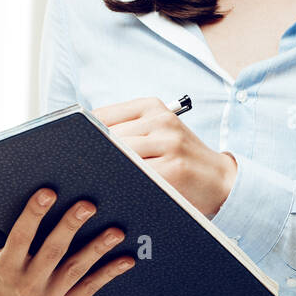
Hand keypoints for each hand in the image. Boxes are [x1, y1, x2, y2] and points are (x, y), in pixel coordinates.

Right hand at [0, 187, 133, 295]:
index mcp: (5, 265)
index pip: (20, 237)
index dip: (33, 215)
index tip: (47, 191)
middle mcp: (27, 283)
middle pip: (52, 252)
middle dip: (69, 227)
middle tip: (88, 203)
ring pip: (75, 270)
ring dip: (96, 250)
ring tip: (116, 231)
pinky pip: (91, 288)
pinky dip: (109, 274)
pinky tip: (127, 259)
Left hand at [92, 97, 236, 217]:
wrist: (220, 179)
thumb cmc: (181, 157)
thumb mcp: (157, 132)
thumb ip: (125, 129)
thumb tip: (81, 139)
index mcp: (152, 106)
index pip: (101, 115)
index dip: (84, 135)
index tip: (75, 149)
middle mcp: (161, 120)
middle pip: (107, 136)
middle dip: (94, 155)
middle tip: (84, 171)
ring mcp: (169, 143)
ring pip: (120, 155)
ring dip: (108, 170)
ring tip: (104, 181)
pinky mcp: (174, 168)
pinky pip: (136, 175)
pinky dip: (125, 183)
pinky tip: (123, 189)